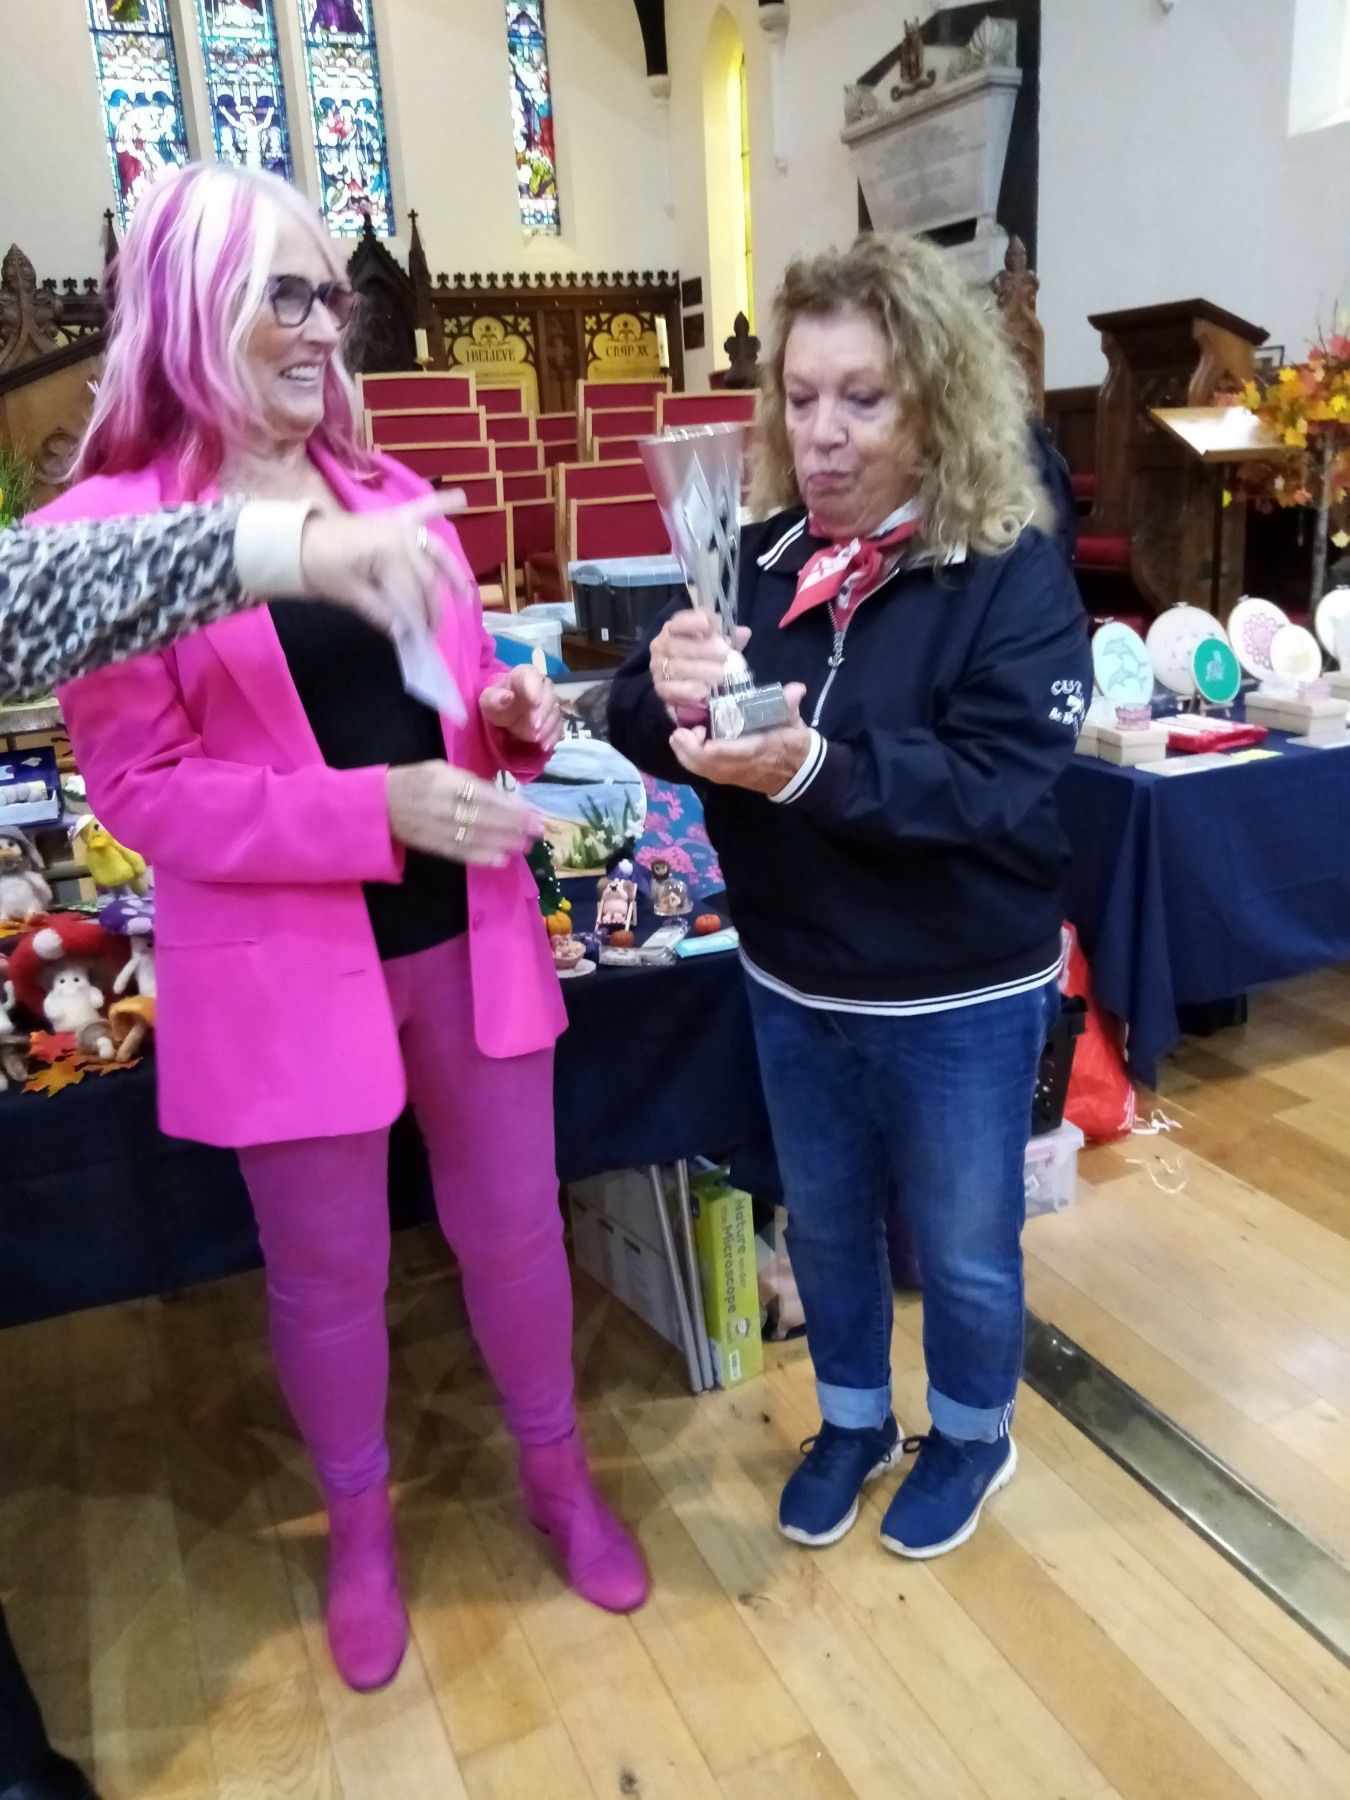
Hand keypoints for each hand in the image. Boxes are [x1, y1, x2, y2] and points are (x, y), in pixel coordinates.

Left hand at [300, 491, 473, 634]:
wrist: (300, 539)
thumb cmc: (321, 567)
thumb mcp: (348, 594)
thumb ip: (379, 612)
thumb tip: (402, 633)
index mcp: (389, 553)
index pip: (412, 592)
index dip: (418, 617)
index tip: (419, 638)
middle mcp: (401, 536)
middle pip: (426, 577)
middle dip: (432, 605)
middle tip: (432, 629)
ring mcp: (400, 525)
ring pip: (436, 551)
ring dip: (453, 572)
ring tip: (466, 595)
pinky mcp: (395, 518)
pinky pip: (423, 508)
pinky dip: (441, 502)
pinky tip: (462, 498)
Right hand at [386, 762, 544, 867]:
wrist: (379, 805)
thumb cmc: (415, 781)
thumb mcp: (441, 769)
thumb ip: (470, 781)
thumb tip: (501, 797)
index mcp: (447, 782)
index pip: (487, 797)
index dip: (513, 807)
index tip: (534, 813)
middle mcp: (445, 806)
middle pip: (487, 818)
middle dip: (516, 826)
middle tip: (538, 831)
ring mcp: (439, 829)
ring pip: (478, 838)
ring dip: (505, 843)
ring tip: (526, 845)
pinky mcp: (434, 846)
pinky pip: (461, 853)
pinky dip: (483, 857)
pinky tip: (502, 860)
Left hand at [478, 664, 563, 752]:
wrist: (504, 714)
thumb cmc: (496, 704)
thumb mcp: (488, 701)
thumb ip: (494, 698)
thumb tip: (507, 696)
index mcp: (524, 675)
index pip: (532, 676)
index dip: (534, 689)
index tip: (534, 703)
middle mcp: (541, 686)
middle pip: (548, 696)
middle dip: (542, 713)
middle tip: (534, 728)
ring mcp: (550, 703)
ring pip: (555, 712)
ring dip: (548, 727)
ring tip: (536, 739)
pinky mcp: (553, 719)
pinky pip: (558, 727)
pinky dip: (553, 737)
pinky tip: (544, 746)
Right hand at [649, 607, 751, 722]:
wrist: (684, 686)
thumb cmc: (702, 658)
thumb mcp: (716, 644)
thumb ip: (728, 638)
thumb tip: (744, 633)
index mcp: (674, 630)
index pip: (678, 622)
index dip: (692, 621)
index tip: (709, 623)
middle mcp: (662, 646)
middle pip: (675, 645)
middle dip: (702, 648)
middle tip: (724, 653)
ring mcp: (659, 669)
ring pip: (675, 667)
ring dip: (700, 670)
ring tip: (721, 674)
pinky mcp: (661, 689)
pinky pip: (672, 689)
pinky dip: (689, 690)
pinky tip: (705, 690)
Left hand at [669, 683, 813, 796]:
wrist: (797, 772)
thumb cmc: (793, 744)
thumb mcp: (794, 723)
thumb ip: (790, 705)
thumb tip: (797, 688)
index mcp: (758, 750)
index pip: (729, 753)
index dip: (709, 747)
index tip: (697, 730)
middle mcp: (740, 765)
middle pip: (707, 764)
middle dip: (689, 749)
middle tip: (679, 731)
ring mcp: (731, 773)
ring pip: (701, 769)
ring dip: (685, 754)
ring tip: (678, 735)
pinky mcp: (725, 776)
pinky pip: (702, 771)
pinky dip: (689, 759)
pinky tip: (684, 744)